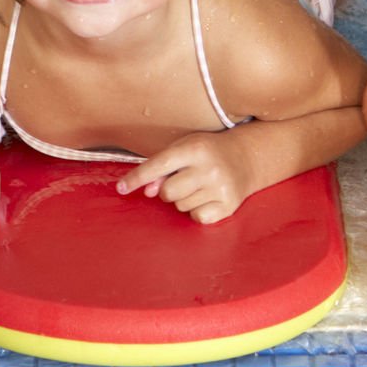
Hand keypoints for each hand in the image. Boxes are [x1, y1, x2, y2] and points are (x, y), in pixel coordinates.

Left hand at [116, 132, 257, 223]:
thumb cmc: (207, 152)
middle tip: (183, 179)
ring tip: (199, 186)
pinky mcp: (228, 206)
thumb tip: (148, 191)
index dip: (137, 178)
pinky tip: (207, 197)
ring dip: (184, 199)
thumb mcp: (184, 148)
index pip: (158, 165)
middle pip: (167, 192)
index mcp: (195, 149)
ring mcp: (220, 189)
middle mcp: (209, 169)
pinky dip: (197, 211)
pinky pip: (196, 217)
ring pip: (180, 206)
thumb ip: (162, 167)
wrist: (245, 158)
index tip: (121, 188)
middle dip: (168, 189)